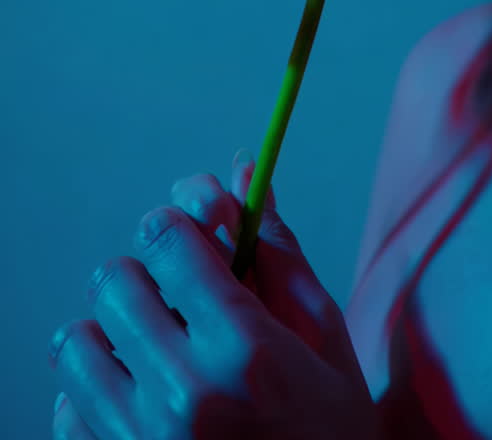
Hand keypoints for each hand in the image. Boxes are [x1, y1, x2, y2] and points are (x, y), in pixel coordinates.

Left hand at [49, 152, 378, 438]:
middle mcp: (186, 394)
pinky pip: (66, 409)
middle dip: (146, 273)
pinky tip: (136, 397)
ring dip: (112, 331)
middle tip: (174, 295)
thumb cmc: (331, 432)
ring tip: (150, 347)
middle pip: (116, 280)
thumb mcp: (325, 339)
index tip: (190, 238)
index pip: (168, 238)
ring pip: (77, 341)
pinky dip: (92, 395)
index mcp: (246, 348)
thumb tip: (245, 170)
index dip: (179, 224)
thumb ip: (280, 252)